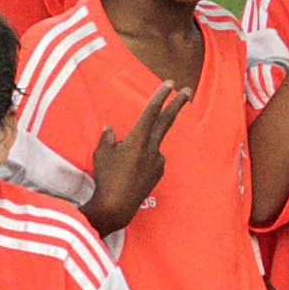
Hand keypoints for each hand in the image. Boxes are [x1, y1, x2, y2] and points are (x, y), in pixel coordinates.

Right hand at [87, 82, 191, 224]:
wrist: (117, 206)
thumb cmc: (106, 178)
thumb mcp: (101, 155)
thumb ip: (107, 139)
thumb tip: (110, 129)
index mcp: (137, 140)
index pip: (150, 112)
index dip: (160, 96)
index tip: (169, 84)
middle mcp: (151, 147)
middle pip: (166, 121)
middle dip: (176, 104)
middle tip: (187, 91)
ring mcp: (157, 161)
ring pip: (150, 145)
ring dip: (138, 149)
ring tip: (121, 167)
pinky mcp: (158, 172)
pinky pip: (150, 160)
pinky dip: (140, 161)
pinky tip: (129, 174)